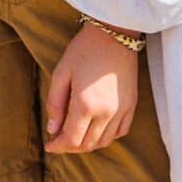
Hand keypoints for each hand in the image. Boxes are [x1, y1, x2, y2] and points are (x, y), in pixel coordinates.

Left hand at [45, 20, 138, 154]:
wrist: (115, 34)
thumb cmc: (84, 49)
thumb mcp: (62, 72)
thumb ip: (55, 103)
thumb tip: (52, 129)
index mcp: (85, 105)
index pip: (71, 140)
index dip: (58, 146)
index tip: (49, 145)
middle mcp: (106, 112)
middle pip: (87, 144)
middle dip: (70, 147)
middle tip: (59, 140)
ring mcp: (122, 110)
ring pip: (104, 141)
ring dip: (88, 144)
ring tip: (76, 135)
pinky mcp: (132, 105)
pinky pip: (120, 131)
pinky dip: (107, 136)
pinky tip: (96, 128)